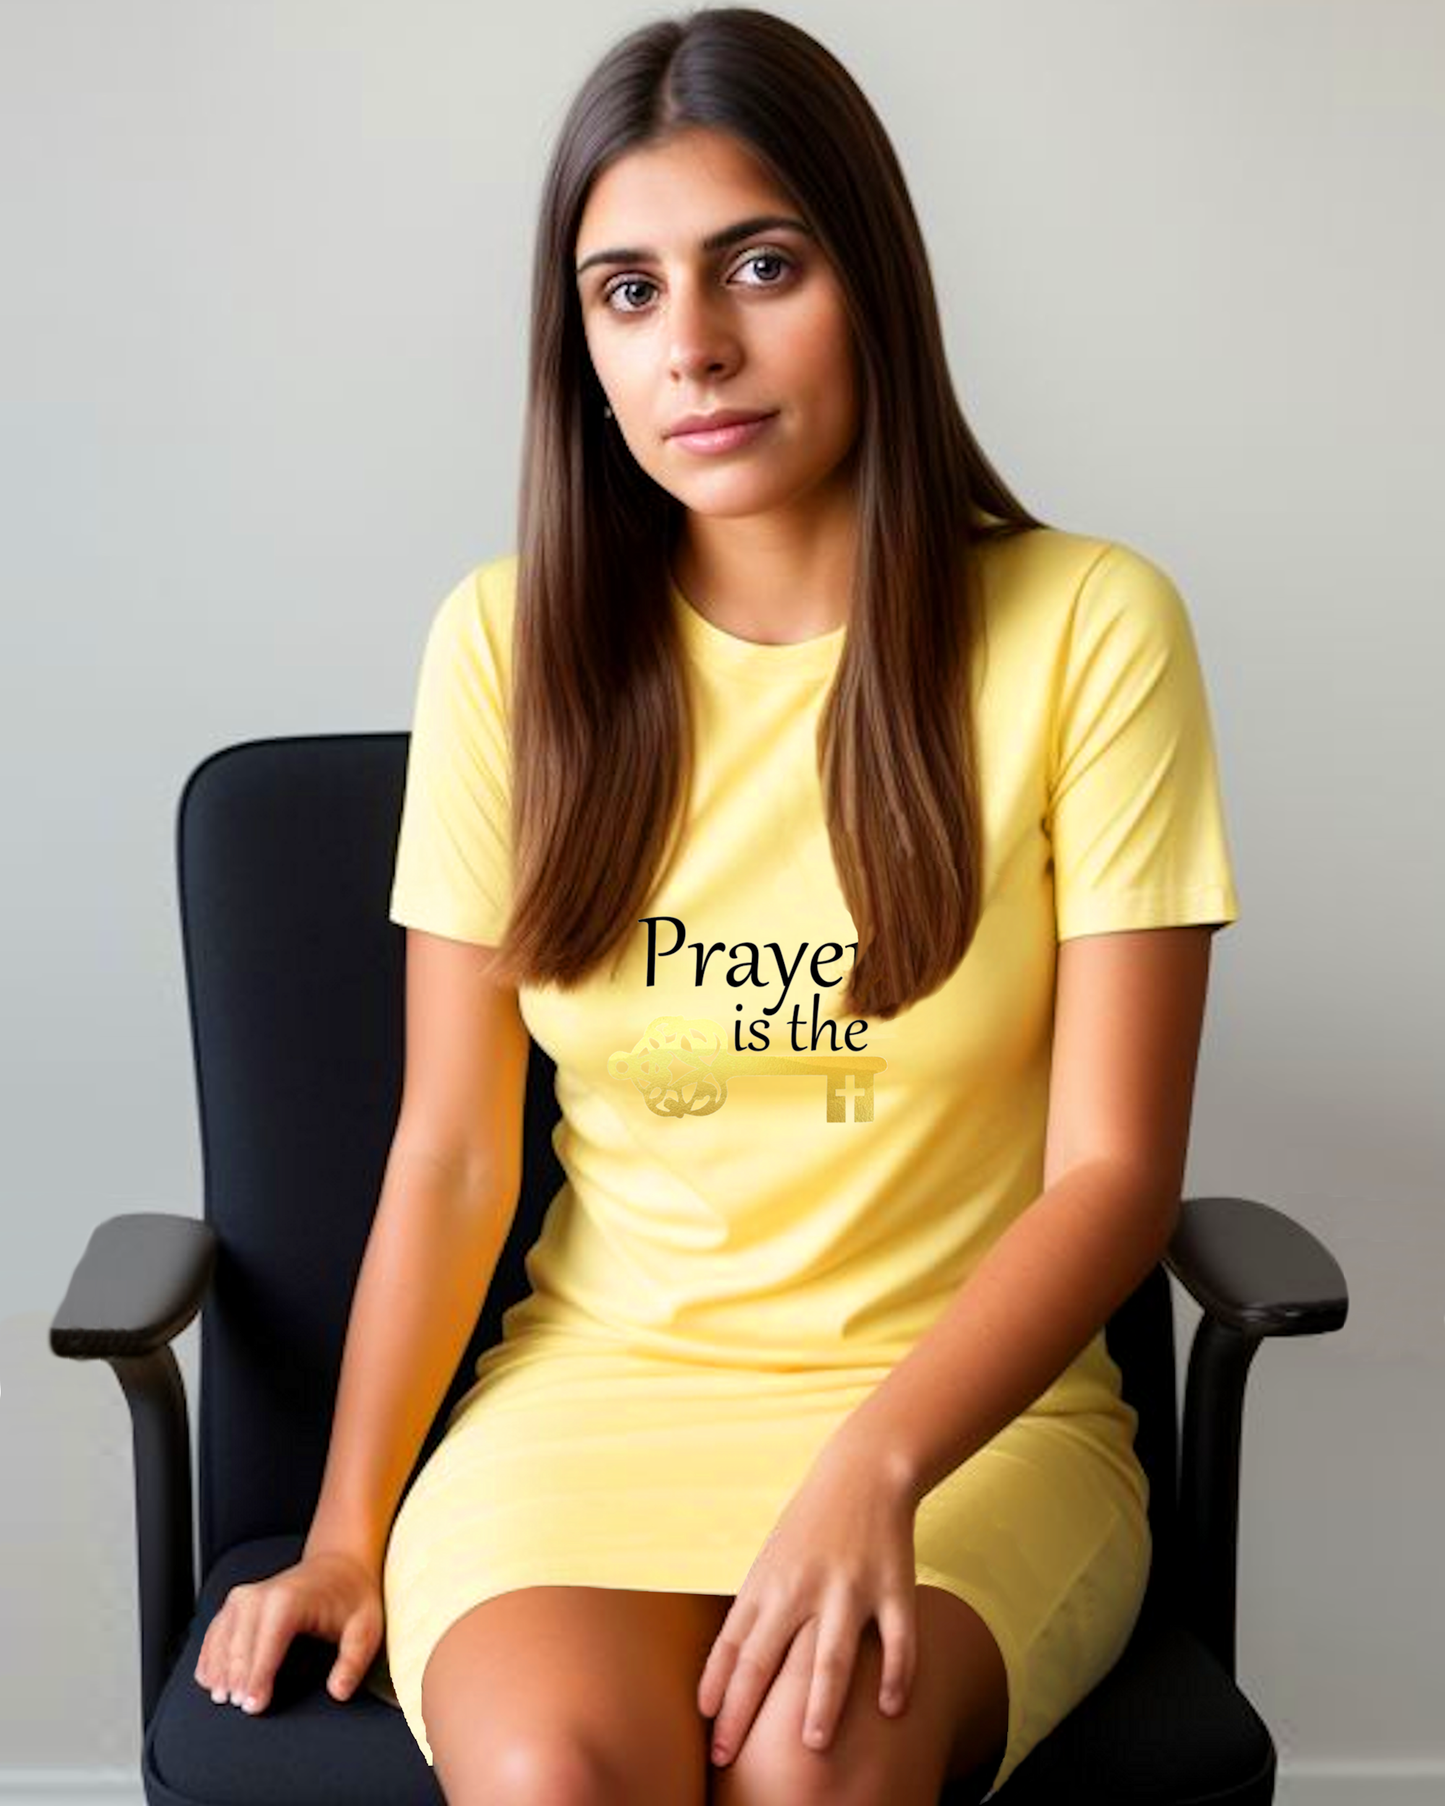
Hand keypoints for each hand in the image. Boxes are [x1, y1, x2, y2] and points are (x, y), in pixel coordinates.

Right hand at [194, 1549, 383, 1714]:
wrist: (339, 1564)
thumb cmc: (352, 1598)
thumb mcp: (366, 1628)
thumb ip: (353, 1662)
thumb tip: (339, 1692)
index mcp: (289, 1601)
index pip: (266, 1647)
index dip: (258, 1679)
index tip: (253, 1707)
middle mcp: (261, 1595)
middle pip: (239, 1647)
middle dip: (237, 1681)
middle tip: (241, 1710)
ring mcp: (245, 1596)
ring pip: (220, 1641)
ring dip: (219, 1672)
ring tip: (223, 1700)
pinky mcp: (237, 1601)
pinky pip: (214, 1632)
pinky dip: (209, 1656)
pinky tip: (209, 1679)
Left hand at [697, 1440, 919, 1765]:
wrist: (862, 1471)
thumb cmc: (810, 1525)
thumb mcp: (770, 1561)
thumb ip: (756, 1612)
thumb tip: (729, 1672)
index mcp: (767, 1583)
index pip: (732, 1646)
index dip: (718, 1689)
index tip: (708, 1730)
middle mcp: (801, 1588)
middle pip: (766, 1659)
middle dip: (744, 1711)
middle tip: (729, 1755)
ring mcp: (848, 1588)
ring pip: (829, 1655)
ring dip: (820, 1702)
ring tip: (812, 1744)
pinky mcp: (892, 1586)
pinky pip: (896, 1640)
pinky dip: (896, 1674)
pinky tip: (891, 1708)